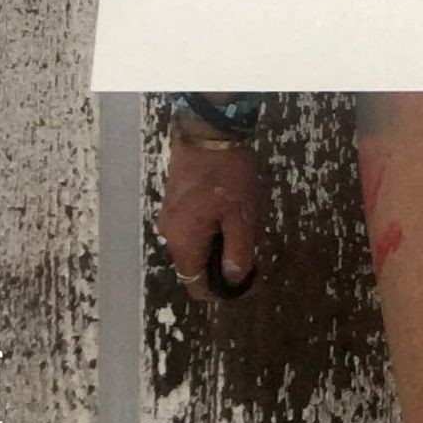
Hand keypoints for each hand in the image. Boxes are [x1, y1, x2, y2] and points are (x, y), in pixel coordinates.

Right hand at [156, 126, 263, 303]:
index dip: (220, 291)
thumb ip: (238, 252)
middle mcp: (171, 234)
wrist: (205, 132)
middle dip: (222, 264)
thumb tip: (235, 280)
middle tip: (251, 250)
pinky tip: (231, 211)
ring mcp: (171, 216)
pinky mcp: (176, 200)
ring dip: (218, 243)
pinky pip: (193, 225)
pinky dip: (211, 227)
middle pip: (195, 265)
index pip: (196, 285)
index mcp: (184, 244)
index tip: (244, 282)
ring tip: (244, 226)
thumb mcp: (241, 216)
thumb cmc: (226, 176)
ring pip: (195, 243)